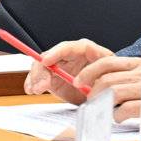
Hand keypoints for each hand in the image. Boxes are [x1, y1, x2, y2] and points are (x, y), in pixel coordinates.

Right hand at [21, 38, 139, 111]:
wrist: (106, 93)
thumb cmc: (109, 77)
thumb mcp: (109, 67)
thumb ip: (100, 57)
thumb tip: (90, 47)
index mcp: (80, 50)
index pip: (65, 48)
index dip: (54, 53)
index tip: (46, 61)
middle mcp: (65, 57)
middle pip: (47, 58)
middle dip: (41, 71)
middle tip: (43, 86)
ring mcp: (57, 68)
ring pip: (40, 68)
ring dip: (35, 79)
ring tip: (36, 90)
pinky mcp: (51, 80)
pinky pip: (37, 79)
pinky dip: (32, 84)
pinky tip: (31, 90)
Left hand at [71, 53, 140, 117]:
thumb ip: (122, 78)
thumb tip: (95, 85)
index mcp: (140, 64)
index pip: (107, 63)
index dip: (88, 72)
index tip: (78, 82)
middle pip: (107, 80)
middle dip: (93, 93)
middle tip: (92, 103)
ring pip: (113, 93)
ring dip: (104, 104)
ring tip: (106, 110)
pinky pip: (125, 108)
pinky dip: (116, 115)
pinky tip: (119, 117)